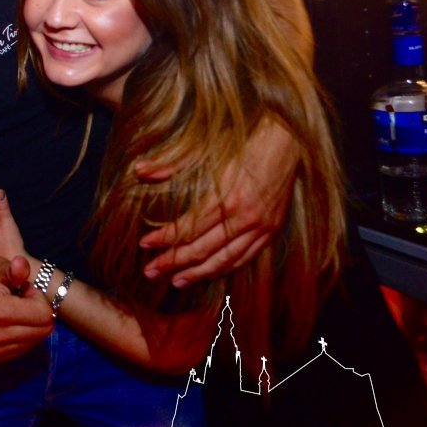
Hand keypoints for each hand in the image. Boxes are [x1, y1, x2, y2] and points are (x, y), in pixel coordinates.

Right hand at [0, 256, 52, 363]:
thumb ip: (13, 268)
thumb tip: (22, 266)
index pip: (44, 315)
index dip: (39, 299)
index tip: (24, 290)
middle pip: (43, 330)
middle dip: (37, 313)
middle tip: (21, 300)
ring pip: (36, 341)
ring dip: (30, 324)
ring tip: (14, 310)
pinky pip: (24, 349)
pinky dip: (23, 335)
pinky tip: (9, 322)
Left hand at [138, 116, 296, 286]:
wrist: (287, 145)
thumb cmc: (244, 147)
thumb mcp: (207, 152)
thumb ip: (170, 165)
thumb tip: (139, 170)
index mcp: (227, 199)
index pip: (188, 228)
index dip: (164, 239)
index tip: (144, 244)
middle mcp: (245, 219)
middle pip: (202, 249)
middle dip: (173, 262)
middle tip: (150, 272)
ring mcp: (260, 228)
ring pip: (223, 260)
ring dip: (197, 273)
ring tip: (175, 282)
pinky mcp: (271, 231)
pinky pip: (245, 257)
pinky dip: (225, 268)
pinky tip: (208, 273)